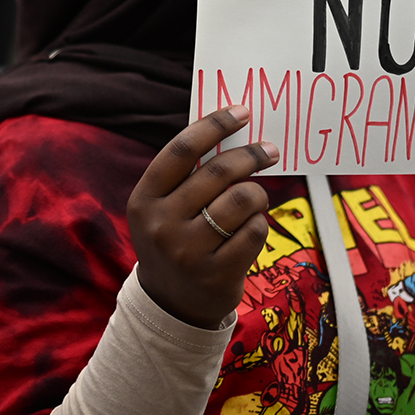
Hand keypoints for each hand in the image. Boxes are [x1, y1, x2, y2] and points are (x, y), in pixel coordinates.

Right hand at [127, 107, 275, 327]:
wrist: (171, 303)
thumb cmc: (174, 238)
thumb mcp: (163, 207)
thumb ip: (188, 174)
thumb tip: (233, 129)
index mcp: (144, 199)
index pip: (181, 150)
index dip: (214, 125)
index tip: (242, 112)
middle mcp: (162, 224)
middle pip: (218, 173)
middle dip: (251, 155)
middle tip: (269, 150)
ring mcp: (188, 252)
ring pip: (242, 200)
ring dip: (257, 193)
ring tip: (255, 197)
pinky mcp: (217, 274)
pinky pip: (255, 231)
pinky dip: (259, 222)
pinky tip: (250, 227)